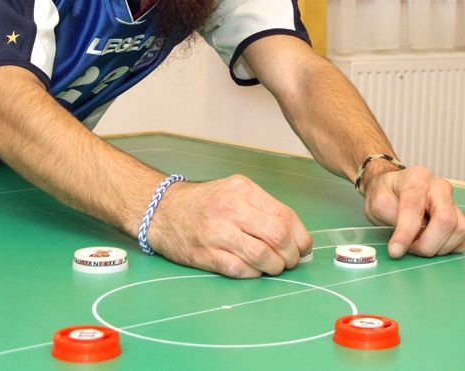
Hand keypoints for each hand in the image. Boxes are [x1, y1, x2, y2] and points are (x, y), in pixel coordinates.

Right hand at [146, 174, 312, 277]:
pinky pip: (241, 270)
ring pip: (263, 256)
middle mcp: (230, 208)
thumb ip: (262, 209)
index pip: (285, 216)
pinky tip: (255, 270)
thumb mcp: (234, 191)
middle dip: (291, 255)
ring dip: (276, 267)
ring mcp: (217, 232)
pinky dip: (255, 274)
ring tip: (274, 267)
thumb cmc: (204, 203)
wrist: (162, 210)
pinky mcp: (205, 254)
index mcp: (242, 189)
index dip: (301, 237)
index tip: (303, 248)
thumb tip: (295, 236)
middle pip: (278, 237)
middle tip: (290, 261)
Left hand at [362, 165, 464, 257]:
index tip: (395, 251)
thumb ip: (392, 217)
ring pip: (460, 230)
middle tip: (410, 248)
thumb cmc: (387, 195)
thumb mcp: (378, 202)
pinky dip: (447, 247)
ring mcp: (453, 201)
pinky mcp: (460, 217)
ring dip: (437, 246)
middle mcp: (440, 187)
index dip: (405, 233)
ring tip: (418, 244)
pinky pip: (463, 237)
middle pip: (446, 219)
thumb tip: (405, 240)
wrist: (394, 190)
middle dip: (427, 243)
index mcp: (417, 178)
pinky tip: (431, 242)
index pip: (415, 207)